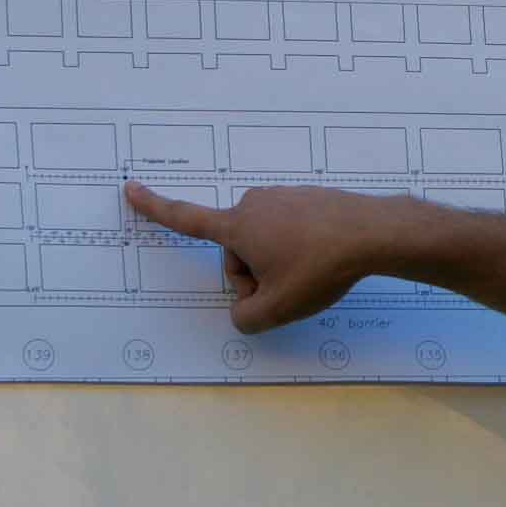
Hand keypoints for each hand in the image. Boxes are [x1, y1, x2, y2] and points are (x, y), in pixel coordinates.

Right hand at [124, 181, 392, 333]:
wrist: (374, 233)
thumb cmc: (319, 269)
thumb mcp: (275, 309)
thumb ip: (244, 318)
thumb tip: (243, 311)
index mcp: (237, 226)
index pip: (186, 219)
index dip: (155, 208)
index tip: (131, 188)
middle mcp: (256, 205)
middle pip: (239, 252)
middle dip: (256, 275)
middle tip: (288, 289)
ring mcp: (285, 198)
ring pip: (269, 244)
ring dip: (281, 264)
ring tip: (313, 273)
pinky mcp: (311, 200)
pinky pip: (294, 234)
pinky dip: (304, 251)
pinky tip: (327, 259)